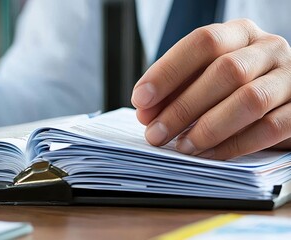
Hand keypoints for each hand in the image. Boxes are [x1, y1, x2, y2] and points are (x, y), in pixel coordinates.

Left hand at [131, 19, 290, 159]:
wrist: (284, 96)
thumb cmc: (234, 86)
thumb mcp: (206, 76)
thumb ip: (178, 89)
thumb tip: (147, 113)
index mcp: (240, 33)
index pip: (203, 42)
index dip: (168, 71)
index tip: (141, 99)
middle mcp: (269, 49)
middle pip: (226, 71)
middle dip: (183, 107)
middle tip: (156, 133)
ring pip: (250, 99)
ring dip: (209, 128)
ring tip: (182, 147)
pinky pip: (270, 129)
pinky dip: (234, 145)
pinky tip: (209, 155)